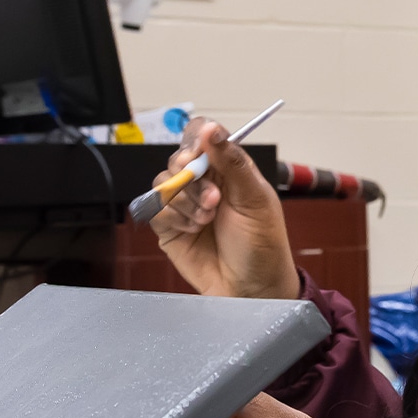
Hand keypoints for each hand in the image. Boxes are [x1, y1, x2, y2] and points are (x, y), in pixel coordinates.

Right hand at [149, 119, 297, 298]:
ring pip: (163, 182)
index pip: (202, 136)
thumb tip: (212, 129)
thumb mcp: (255, 199)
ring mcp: (185, 204)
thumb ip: (233, 162)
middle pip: (178, 158)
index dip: (195, 140)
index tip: (198, 155)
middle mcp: (204, 182)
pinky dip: (173, 217)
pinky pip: (155, 209)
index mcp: (228, 168)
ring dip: (185, 200)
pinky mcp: (169, 226)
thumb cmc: (262, 244)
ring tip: (208, 219)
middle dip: (192, 177)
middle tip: (214, 199)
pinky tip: (194, 230)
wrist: (251, 288)